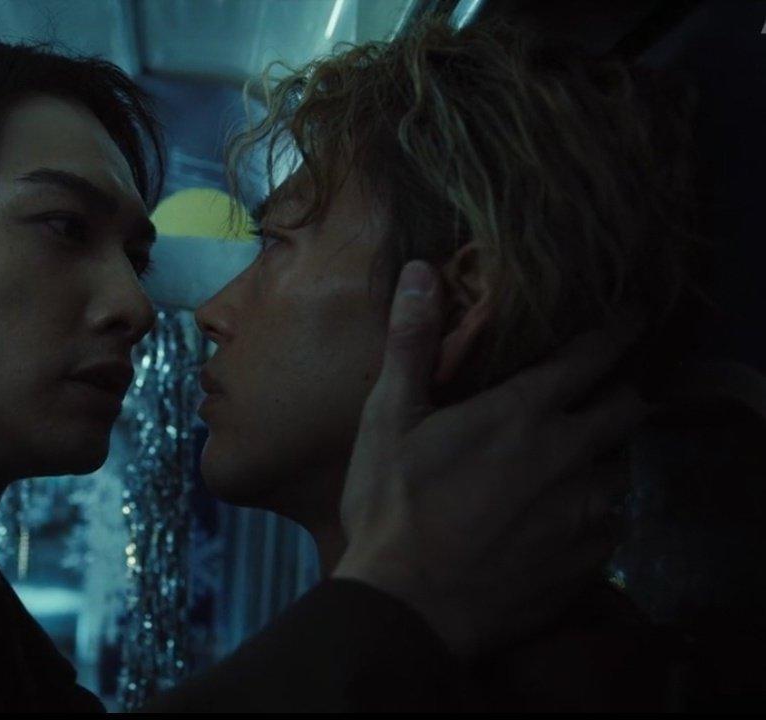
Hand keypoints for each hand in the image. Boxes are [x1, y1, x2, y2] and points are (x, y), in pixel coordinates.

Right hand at [333, 261, 648, 659]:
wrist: (408, 609)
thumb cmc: (391, 506)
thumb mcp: (388, 418)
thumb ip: (412, 342)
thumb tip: (420, 270)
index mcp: (523, 414)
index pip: (591, 356)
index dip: (615, 332)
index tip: (631, 317)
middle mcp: (569, 457)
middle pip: (627, 409)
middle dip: (621, 392)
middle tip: (603, 391)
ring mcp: (584, 514)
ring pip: (621, 469)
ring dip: (604, 457)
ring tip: (575, 462)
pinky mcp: (587, 564)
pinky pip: (611, 527)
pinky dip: (594, 515)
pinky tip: (562, 522)